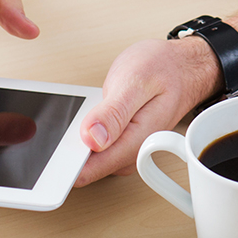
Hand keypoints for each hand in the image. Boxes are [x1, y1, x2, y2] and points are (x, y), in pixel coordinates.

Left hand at [71, 38, 219, 185]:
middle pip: (86, 168)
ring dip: (76, 141)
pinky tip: (89, 115)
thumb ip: (114, 112)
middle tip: (71, 119)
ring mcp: (128, 151)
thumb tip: (91, 138)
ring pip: (89, 159)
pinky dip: (85, 133)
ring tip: (82, 112)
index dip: (66, 162)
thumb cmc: (165, 69)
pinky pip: (95, 148)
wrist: (184, 67)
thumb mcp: (137, 80)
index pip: (91, 169)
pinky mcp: (122, 144)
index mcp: (137, 141)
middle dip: (69, 150)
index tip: (53, 148)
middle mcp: (133, 153)